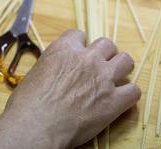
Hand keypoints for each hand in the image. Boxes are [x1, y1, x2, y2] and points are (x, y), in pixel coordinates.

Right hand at [0, 30, 139, 148]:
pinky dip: (129, 95)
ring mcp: (103, 78)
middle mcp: (87, 58)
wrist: (36, 125)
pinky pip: (134, 91)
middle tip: (98, 68)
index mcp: (64, 49)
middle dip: (104, 54)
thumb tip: (53, 73)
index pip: (79, 35)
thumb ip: (51, 66)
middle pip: (107, 44)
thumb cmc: (27, 104)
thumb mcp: (34, 73)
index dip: (79, 46)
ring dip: (121, 69)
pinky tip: (121, 101)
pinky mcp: (114, 101)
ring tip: (115, 79)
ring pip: (126, 61)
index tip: (78, 55)